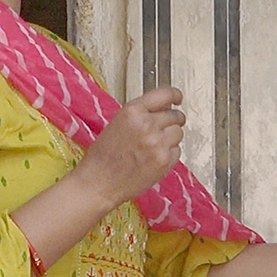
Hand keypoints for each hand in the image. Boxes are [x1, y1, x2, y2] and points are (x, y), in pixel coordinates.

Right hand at [72, 87, 185, 208]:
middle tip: (165, 129)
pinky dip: (169, 154)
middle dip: (172, 121)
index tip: (178, 98)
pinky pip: (177, 151)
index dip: (175, 95)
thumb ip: (140, 114)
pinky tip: (153, 158)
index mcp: (132, 111)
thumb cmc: (103, 156)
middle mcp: (147, 124)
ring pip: (178, 133)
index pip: (164, 94)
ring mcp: (157, 142)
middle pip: (175, 115)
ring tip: (154, 147)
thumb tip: (160, 111)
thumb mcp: (117, 124)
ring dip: (170, 138)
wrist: (98, 182)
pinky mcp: (164, 160)